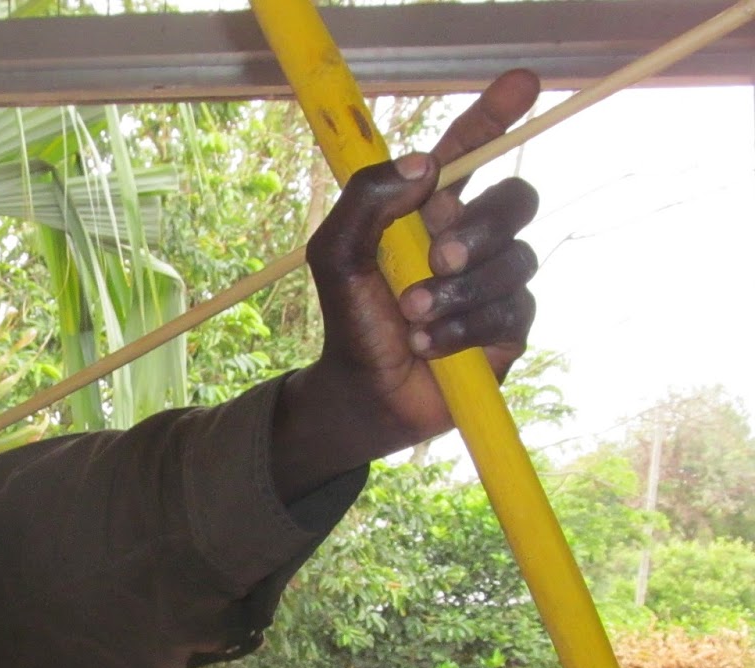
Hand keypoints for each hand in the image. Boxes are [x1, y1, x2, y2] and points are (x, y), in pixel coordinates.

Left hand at [271, 69, 541, 500]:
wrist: (362, 392)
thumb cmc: (351, 317)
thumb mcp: (337, 254)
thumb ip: (366, 200)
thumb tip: (425, 165)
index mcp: (432, 210)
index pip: (473, 151)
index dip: (498, 115)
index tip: (522, 84)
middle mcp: (472, 238)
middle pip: (517, 201)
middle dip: (481, 227)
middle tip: (438, 258)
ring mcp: (497, 281)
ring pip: (516, 260)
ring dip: (457, 290)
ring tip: (411, 317)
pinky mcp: (510, 327)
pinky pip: (509, 311)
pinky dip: (461, 327)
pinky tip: (426, 344)